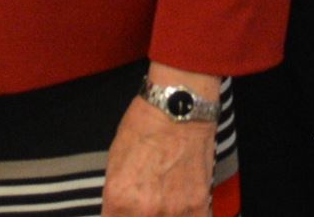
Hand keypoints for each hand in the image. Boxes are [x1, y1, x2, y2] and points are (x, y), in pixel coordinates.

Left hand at [101, 65, 216, 216]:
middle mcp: (144, 210)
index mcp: (118, 198)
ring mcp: (173, 211)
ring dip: (163, 215)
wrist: (179, 108)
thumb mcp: (115, 160)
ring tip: (164, 200)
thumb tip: (119, 212)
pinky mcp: (198, 206)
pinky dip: (185, 216)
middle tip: (147, 201)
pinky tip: (181, 206)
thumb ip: (117, 194)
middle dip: (141, 215)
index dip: (120, 216)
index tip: (125, 212)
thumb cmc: (144, 126)